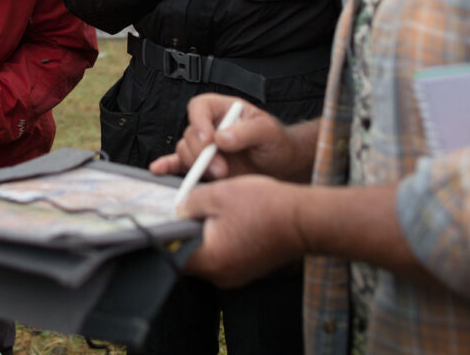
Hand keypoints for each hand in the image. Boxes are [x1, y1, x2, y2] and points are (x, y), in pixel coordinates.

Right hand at [150, 93, 299, 181]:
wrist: (280, 165)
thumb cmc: (275, 142)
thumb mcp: (267, 131)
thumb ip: (246, 132)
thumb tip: (222, 137)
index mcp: (222, 109)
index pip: (200, 107)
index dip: (199, 122)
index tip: (208, 140)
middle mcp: (209, 126)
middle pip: (189, 133)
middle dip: (202, 152)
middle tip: (221, 167)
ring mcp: (204, 147)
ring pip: (185, 150)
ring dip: (197, 165)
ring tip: (220, 174)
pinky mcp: (202, 165)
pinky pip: (179, 163)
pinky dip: (168, 166)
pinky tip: (159, 170)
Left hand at [178, 175, 310, 287]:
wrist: (304, 220)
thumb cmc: (265, 206)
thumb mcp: (219, 194)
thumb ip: (190, 202)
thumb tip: (178, 209)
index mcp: (210, 259)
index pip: (173, 253)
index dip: (167, 233)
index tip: (164, 217)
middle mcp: (222, 275)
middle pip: (190, 254)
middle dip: (188, 230)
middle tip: (192, 208)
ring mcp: (237, 275)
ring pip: (209, 253)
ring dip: (207, 234)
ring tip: (217, 211)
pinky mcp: (248, 269)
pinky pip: (226, 255)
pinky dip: (224, 239)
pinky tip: (232, 220)